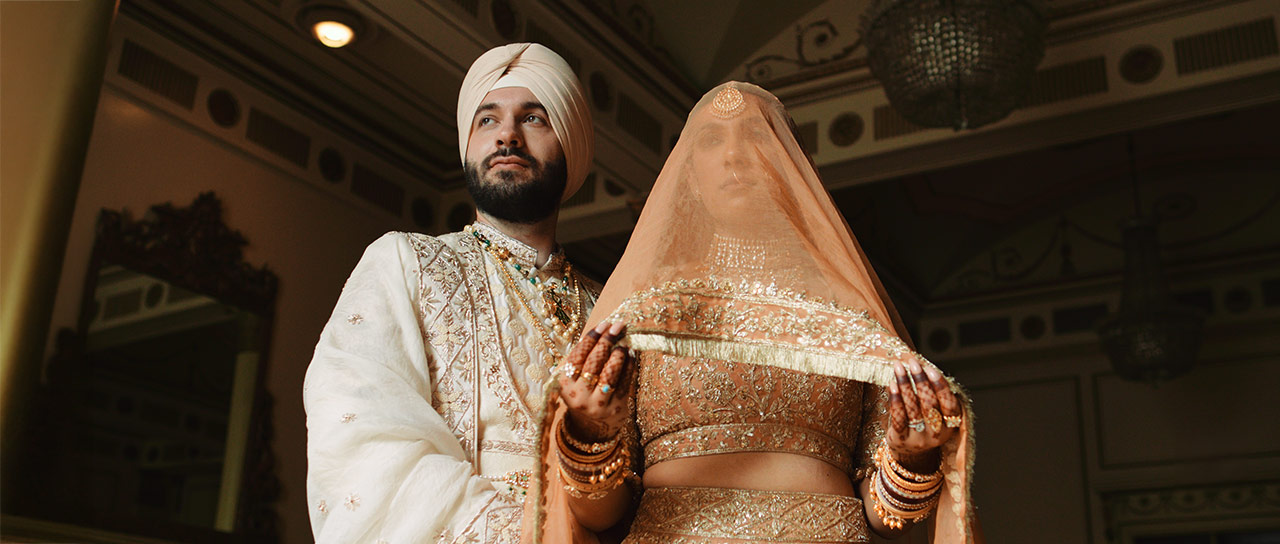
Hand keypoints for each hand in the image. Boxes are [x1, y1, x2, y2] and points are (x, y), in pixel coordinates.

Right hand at [559, 321, 631, 442]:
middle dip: (606, 341)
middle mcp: (579, 395)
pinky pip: (624, 382)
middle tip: (617, 326)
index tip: (603, 324)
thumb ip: (583, 357)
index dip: (591, 338)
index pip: (578, 356)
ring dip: (618, 354)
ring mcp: (598, 404)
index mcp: (565, 384)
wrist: (591, 426)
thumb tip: (603, 330)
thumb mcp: (574, 378)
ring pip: (610, 373)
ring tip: (624, 341)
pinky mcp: (615, 408)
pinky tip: (631, 354)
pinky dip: (629, 365)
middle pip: (594, 362)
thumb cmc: (583, 392)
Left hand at [885, 357, 960, 472]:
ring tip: (898, 368)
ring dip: (905, 384)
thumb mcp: (936, 414)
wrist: (911, 453)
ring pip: (912, 408)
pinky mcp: (902, 440)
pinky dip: (895, 399)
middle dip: (920, 380)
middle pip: (929, 403)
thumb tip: (921, 367)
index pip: (949, 404)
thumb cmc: (925, 424)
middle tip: (912, 363)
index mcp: (951, 425)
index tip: (930, 369)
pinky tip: (892, 384)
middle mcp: (936, 433)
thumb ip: (933, 395)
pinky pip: (898, 417)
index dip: (940, 386)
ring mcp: (919, 438)